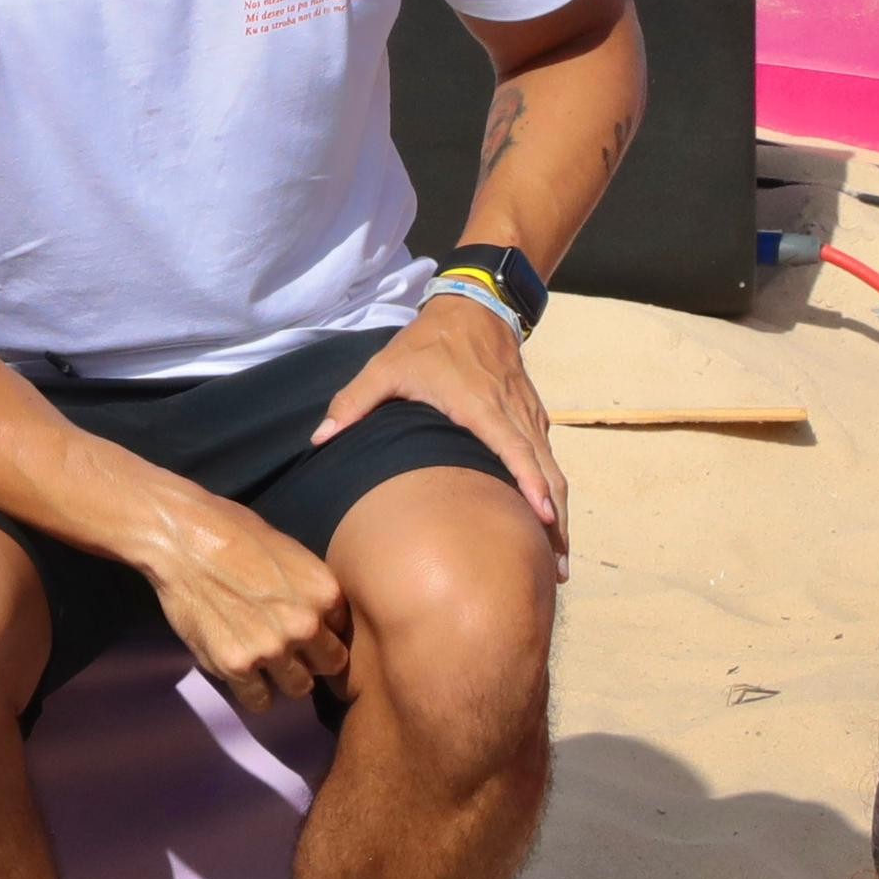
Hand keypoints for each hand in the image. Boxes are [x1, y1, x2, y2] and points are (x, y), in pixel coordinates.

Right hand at [139, 492, 349, 712]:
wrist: (183, 539)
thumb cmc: (234, 532)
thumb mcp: (291, 552)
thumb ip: (309, 591)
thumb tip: (320, 619)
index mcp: (325, 593)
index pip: (342, 633)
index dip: (323, 634)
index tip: (304, 633)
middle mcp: (306, 625)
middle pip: (328, 667)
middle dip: (311, 661)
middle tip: (288, 652)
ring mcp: (271, 648)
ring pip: (298, 688)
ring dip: (284, 679)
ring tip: (265, 664)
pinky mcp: (236, 665)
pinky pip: (260, 701)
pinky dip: (254, 693)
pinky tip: (244, 675)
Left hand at [312, 294, 568, 560]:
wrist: (475, 308)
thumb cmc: (429, 342)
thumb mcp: (386, 366)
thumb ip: (353, 402)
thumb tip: (319, 439)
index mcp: (480, 406)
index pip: (514, 449)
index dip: (530, 485)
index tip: (543, 521)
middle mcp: (512, 413)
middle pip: (545, 472)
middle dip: (555, 521)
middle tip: (557, 570)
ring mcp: (528, 415)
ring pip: (553, 469)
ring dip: (559, 514)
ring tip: (558, 561)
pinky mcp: (532, 415)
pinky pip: (549, 458)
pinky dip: (552, 491)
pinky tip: (550, 523)